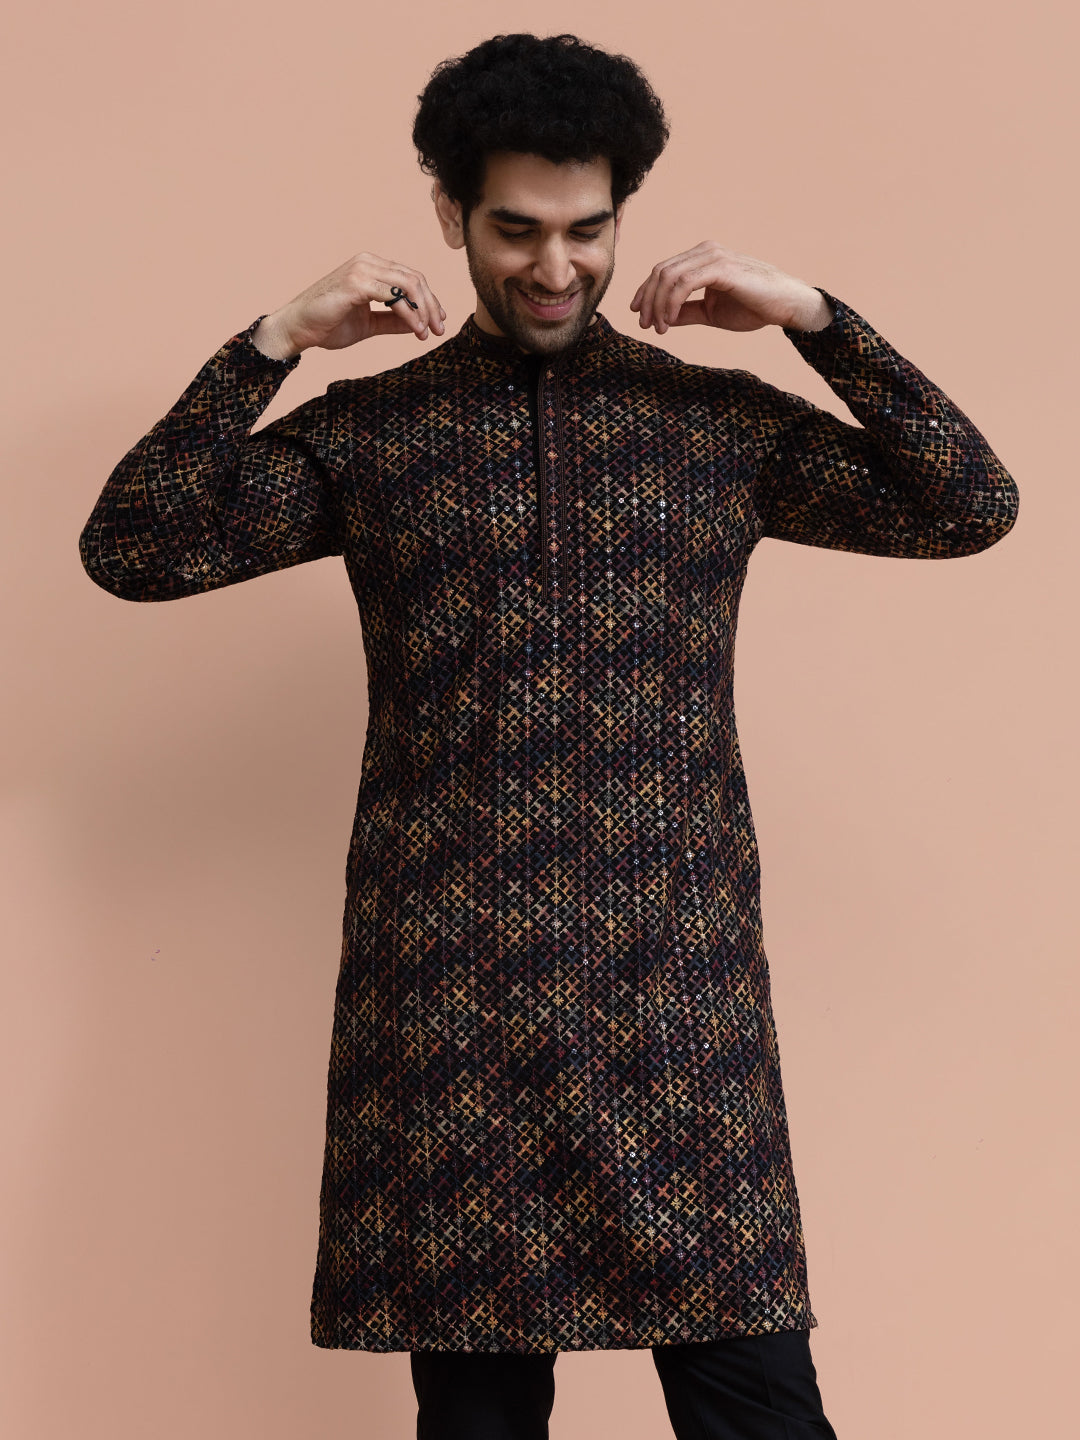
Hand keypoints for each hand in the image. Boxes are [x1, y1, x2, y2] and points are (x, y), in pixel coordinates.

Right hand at [252, 252, 446, 358]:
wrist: (297, 329)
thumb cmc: (327, 324)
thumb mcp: (369, 324)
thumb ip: (393, 321)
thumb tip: (418, 324)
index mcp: (371, 268)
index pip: (410, 278)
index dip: (429, 300)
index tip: (438, 322)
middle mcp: (368, 262)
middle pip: (414, 278)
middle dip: (431, 305)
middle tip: (439, 330)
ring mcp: (362, 270)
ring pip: (408, 284)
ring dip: (423, 310)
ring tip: (428, 333)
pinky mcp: (356, 282)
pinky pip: (394, 296)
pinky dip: (409, 313)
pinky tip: (415, 330)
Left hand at [629, 241, 832, 335]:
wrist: (786, 306)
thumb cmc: (754, 307)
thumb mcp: (711, 312)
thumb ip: (687, 312)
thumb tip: (663, 317)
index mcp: (702, 258)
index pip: (664, 270)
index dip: (646, 292)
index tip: (639, 316)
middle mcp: (706, 251)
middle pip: (661, 271)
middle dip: (648, 300)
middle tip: (645, 325)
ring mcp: (713, 256)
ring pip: (669, 276)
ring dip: (657, 304)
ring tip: (658, 327)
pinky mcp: (721, 267)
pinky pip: (684, 283)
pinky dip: (671, 303)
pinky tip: (670, 321)